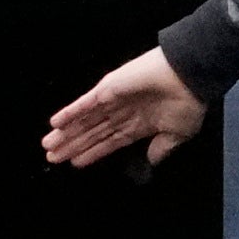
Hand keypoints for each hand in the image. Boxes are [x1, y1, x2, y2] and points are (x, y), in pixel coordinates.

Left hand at [42, 44, 209, 166]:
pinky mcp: (108, 89)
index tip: (75, 162)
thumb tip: (151, 161)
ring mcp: (113, 100)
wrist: (191, 76)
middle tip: (52, 157)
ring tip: (48, 146)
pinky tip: (55, 123)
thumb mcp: (178, 134)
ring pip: (85, 120)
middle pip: (92, 132)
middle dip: (72, 145)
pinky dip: (70, 113)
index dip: (91, 152)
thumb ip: (161, 149)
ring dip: (66, 132)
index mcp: (140, 124)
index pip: (109, 141)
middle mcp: (123, 113)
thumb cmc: (189, 102)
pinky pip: (84, 104)